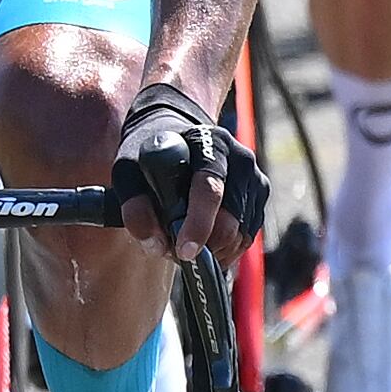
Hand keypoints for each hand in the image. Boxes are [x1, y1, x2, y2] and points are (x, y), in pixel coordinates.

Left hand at [107, 80, 265, 260]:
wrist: (180, 138)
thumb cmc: (152, 157)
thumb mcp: (129, 172)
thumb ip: (135, 207)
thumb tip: (157, 245)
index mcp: (209, 143)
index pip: (209, 189)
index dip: (198, 225)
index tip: (184, 252)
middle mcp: (239, 158)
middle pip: (231, 221)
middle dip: (203, 246)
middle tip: (175, 253)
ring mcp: (254, 177)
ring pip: (240, 235)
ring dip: (212, 252)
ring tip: (184, 244)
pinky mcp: (260, 195)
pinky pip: (246, 237)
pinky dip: (224, 250)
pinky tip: (203, 242)